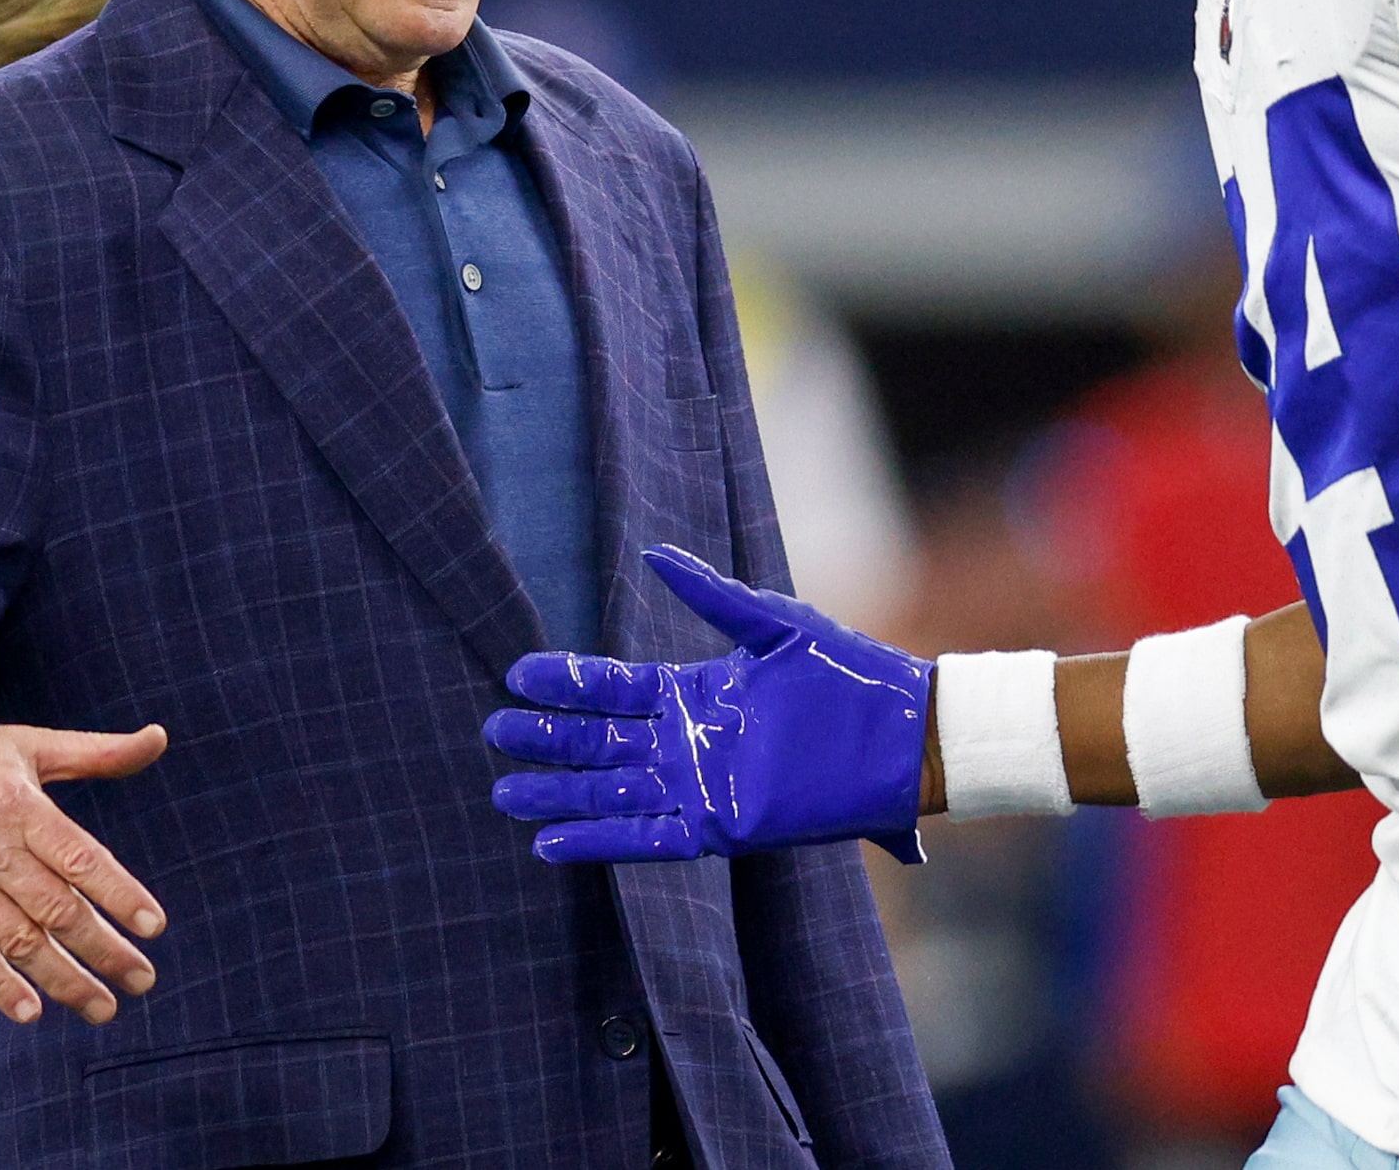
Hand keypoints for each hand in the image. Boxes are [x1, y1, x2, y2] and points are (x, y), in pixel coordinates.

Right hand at [0, 723, 169, 1024]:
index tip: (153, 927)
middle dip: (104, 950)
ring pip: (18, 940)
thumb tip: (158, 738)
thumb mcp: (27, 744)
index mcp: (20, 806)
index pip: (80, 859)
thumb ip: (96, 752)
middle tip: (143, 980)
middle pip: (56, 910)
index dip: (119, 894)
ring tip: (102, 1007)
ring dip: (63, 979)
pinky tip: (31, 1011)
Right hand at [483, 546, 930, 863]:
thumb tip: (653, 554)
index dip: (567, 683)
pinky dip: (601, 841)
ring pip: (612, 792)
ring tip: (506, 793)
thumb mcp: (775, 625)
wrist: (903, 735)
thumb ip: (712, 596)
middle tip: (495, 733)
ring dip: (560, 795)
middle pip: (600, 742)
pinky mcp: (721, 827)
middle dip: (549, 740)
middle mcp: (687, 742)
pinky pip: (649, 838)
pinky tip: (551, 845)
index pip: (612, 688)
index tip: (519, 674)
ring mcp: (700, 786)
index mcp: (694, 692)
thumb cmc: (848, 674)